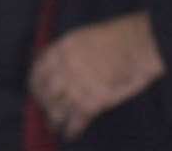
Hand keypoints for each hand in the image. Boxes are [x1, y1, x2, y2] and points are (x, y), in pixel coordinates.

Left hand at [29, 12, 164, 139]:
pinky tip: (70, 135)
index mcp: (59, 50)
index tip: (36, 92)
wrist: (136, 45)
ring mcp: (76, 86)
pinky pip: (77, 120)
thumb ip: (68, 52)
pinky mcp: (93, 102)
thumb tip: (60, 66)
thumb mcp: (82, 37)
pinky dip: (72, 130)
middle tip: (46, 111)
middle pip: (45, 92)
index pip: (38, 70)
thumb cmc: (117, 38)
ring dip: (54, 120)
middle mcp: (63, 69)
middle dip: (44, 104)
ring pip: (57, 108)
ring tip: (53, 127)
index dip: (36, 84)